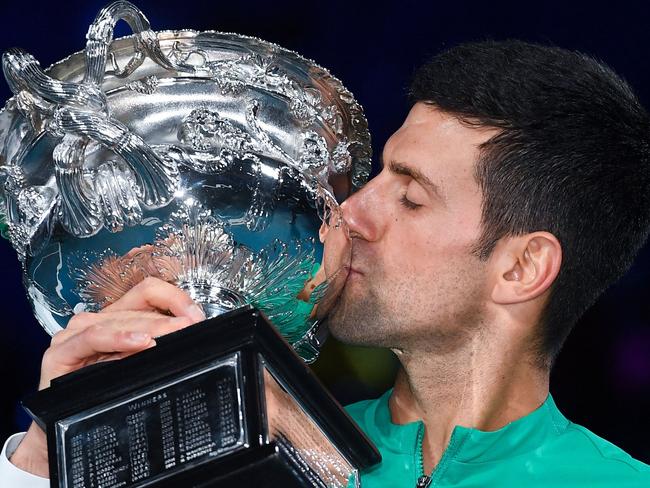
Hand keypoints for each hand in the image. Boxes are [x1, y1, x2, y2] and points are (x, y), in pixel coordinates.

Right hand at [10, 277, 204, 476]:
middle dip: (170, 318)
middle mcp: (95, 321)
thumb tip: (189, 335)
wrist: (63, 428)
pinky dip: (120, 338)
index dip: (174, 298)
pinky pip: (93, 338)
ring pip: (120, 320)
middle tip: (193, 326)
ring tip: (174, 333)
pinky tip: (141, 342)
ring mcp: (75, 334)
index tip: (196, 315)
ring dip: (152, 327)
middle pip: (138, 307)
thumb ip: (156, 347)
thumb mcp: (136, 367)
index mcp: (116, 318)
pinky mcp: (60, 352)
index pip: (148, 292)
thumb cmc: (101, 396)